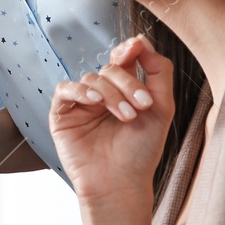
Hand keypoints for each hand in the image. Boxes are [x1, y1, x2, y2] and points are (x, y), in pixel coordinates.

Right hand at [49, 35, 172, 207]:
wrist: (120, 184)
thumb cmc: (141, 151)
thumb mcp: (162, 108)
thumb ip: (158, 72)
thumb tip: (141, 40)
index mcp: (124, 89)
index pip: (123, 59)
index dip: (128, 50)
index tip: (136, 48)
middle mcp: (102, 93)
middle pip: (110, 69)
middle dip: (127, 83)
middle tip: (142, 106)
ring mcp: (81, 103)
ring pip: (91, 79)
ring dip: (111, 94)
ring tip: (125, 117)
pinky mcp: (62, 114)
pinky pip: (65, 89)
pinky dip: (80, 90)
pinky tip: (94, 102)